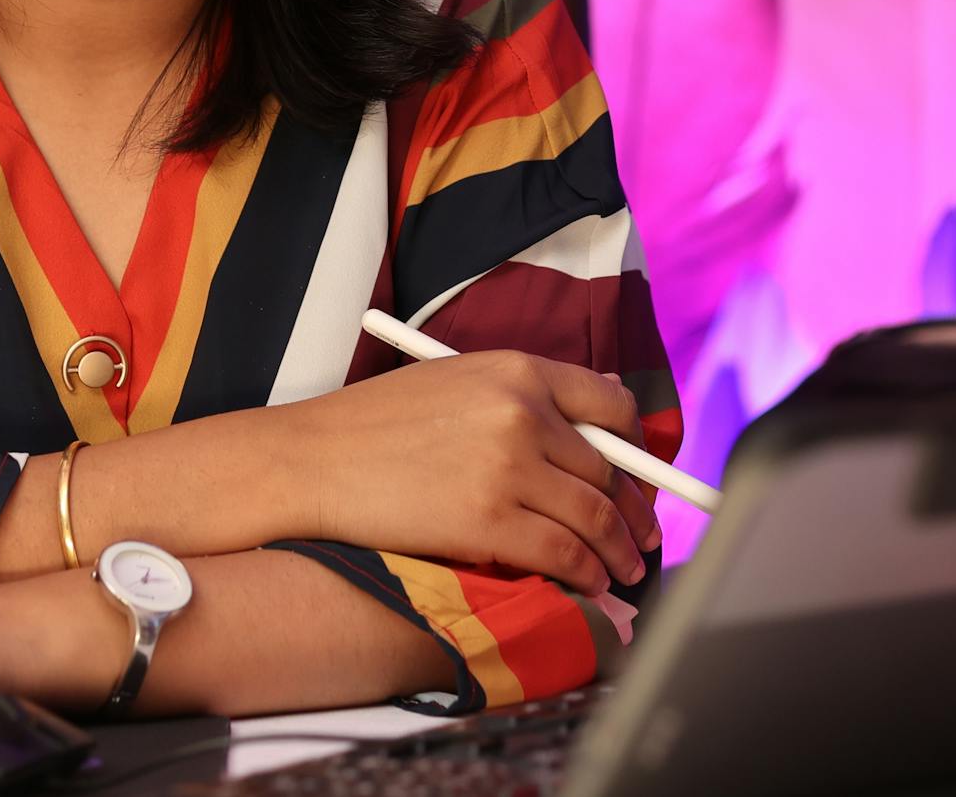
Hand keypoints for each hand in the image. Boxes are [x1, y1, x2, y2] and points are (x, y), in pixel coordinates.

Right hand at [274, 351, 658, 595]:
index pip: (611, 404)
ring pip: (594, 517)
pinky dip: (587, 575)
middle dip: (633, 511)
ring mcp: (508, 467)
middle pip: (608, 469)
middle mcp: (522, 412)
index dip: (636, 447)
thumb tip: (603, 400)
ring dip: (618, 551)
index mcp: (516, 369)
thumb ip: (525, 391)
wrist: (314, 460)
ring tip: (624, 570)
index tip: (639, 475)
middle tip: (641, 537)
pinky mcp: (489, 522)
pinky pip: (564, 554)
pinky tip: (589, 585)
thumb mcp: (457, 380)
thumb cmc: (376, 424)